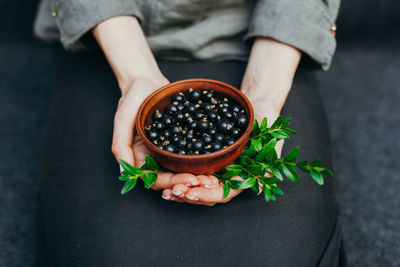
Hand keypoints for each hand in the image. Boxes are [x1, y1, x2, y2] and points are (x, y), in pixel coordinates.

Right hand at [93, 16, 220, 191]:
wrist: (147, 81)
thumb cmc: (131, 98)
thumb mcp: (123, 120)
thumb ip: (120, 146)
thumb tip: (122, 171)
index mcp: (140, 158)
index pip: (155, 179)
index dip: (172, 182)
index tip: (190, 180)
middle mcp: (155, 157)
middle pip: (172, 177)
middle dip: (189, 181)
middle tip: (206, 181)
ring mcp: (169, 149)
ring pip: (183, 168)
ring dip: (198, 175)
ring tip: (212, 177)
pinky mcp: (182, 139)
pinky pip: (193, 151)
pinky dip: (203, 158)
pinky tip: (216, 159)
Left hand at [161, 38, 300, 205]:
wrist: (255, 103)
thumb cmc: (265, 117)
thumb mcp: (269, 133)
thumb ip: (269, 157)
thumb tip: (265, 180)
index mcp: (241, 175)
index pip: (222, 194)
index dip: (207, 195)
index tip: (192, 192)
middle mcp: (226, 175)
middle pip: (205, 194)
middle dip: (188, 195)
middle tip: (173, 192)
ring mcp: (213, 167)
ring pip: (194, 186)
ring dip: (180, 190)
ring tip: (166, 191)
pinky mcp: (202, 157)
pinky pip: (188, 170)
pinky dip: (177, 176)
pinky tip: (165, 178)